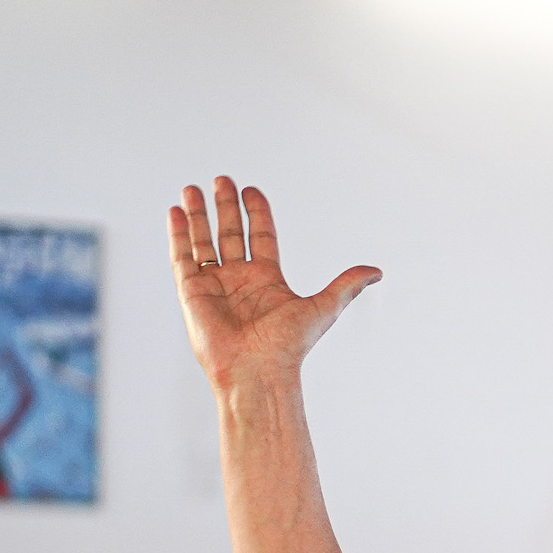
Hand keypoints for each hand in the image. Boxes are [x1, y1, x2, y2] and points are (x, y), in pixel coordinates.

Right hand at [167, 177, 381, 391]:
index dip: (257, 213)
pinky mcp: (192, 293)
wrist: (257, 372)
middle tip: (221, 180)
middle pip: (230, 234)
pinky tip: (176, 212)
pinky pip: (182, 258)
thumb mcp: (323, 308)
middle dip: (225, 207)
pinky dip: (178, 235)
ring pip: (204, 242)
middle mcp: (239, 280)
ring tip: (193, 189)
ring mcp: (214, 286)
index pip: (261, 236)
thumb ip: (346, 285)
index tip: (251, 190)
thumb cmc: (288, 347)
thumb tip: (377, 272)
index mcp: (267, 280)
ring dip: (198, 216)